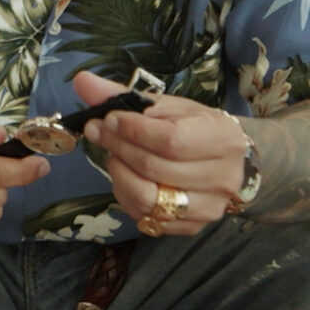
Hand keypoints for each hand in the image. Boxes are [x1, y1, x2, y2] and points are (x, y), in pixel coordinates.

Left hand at [74, 69, 247, 235]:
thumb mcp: (167, 105)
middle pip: (154, 169)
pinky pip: (146, 218)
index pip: (170, 140)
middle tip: (99, 133)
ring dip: (119, 174)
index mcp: (223, 139)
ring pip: (147, 199)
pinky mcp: (192, 228)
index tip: (108, 119)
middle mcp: (223, 178)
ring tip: (115, 155)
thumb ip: (124, 94)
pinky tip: (126, 176)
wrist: (227, 160)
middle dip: (118, 148)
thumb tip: (83, 81)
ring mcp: (209, 208)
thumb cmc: (195, 127)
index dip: (132, 130)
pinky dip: (126, 196)